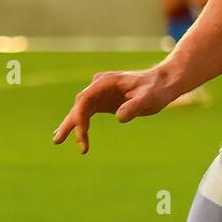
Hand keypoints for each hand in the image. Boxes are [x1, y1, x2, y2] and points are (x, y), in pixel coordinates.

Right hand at [53, 67, 179, 153]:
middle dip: (70, 123)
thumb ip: (134, 106)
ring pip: (81, 110)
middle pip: (80, 105)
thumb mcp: (149, 97)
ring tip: (58, 140)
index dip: (80, 116)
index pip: (85, 99)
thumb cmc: (157, 89)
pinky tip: (77, 135)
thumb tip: (119, 118)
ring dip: (72, 126)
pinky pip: (89, 113)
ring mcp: (101, 94)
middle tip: (58, 140)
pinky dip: (82, 125)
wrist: (164, 83)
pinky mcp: (105, 102)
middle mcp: (100, 86)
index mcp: (107, 82)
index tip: (82, 132)